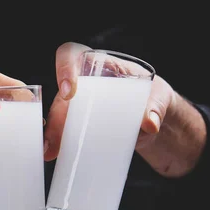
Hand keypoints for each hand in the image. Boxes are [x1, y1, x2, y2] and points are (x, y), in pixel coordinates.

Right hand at [44, 42, 204, 177]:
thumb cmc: (153, 97)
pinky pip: (64, 131)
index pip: (72, 54)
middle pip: (61, 92)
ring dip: (52, 133)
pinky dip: (58, 143)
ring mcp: (79, 106)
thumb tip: (149, 123)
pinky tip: (54, 154)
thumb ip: (156, 107)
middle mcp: (83, 83)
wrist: (154, 119)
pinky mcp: (80, 126)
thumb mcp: (158, 97)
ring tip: (51, 151)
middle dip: (56, 115)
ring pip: (58, 114)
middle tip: (55, 137)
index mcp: (99, 64)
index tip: (69, 92)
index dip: (65, 68)